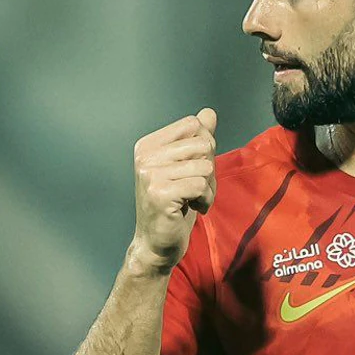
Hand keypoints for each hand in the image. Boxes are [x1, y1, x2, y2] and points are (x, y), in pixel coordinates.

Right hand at [129, 108, 216, 273]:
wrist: (157, 242)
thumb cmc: (174, 204)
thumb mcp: (186, 167)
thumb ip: (197, 139)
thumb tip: (209, 113)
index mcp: (148, 145)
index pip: (193, 125)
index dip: (204, 147)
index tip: (193, 169)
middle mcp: (145, 156)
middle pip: (203, 144)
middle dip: (209, 169)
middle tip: (195, 188)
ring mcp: (150, 175)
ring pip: (205, 166)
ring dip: (208, 188)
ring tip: (193, 199)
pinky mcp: (160, 194)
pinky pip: (201, 185)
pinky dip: (205, 200)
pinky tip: (192, 208)